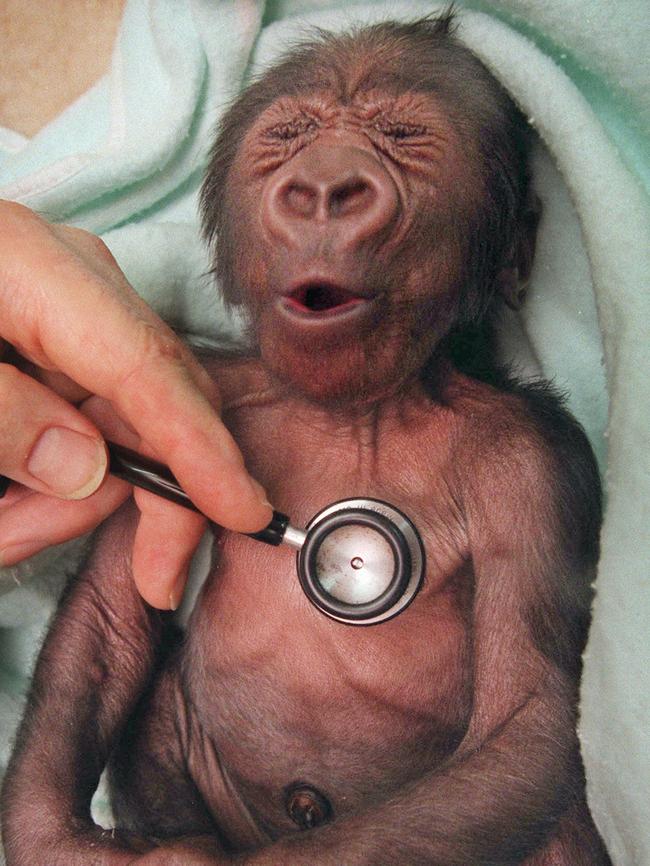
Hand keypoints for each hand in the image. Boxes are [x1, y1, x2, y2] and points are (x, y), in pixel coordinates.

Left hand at [0, 201, 270, 606]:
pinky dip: (56, 471)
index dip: (201, 449)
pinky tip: (14, 500)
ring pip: (125, 426)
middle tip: (106, 567)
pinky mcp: (66, 340)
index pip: (148, 369)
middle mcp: (81, 290)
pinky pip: (92, 416)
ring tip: (6, 530)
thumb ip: (5, 416)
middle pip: (155, 407)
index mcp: (43, 272)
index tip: (244, 511)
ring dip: (72, 497)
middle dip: (134, 497)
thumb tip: (87, 469)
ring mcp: (78, 315)